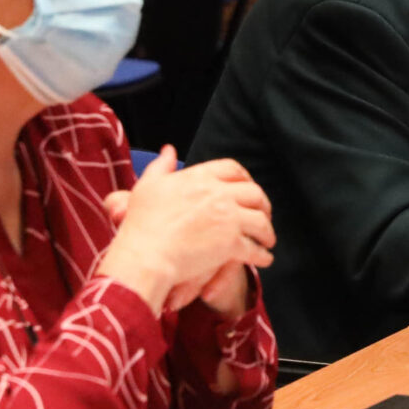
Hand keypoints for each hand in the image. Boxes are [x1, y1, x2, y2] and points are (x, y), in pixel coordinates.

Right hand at [97, 147, 274, 314]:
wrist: (145, 255)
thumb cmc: (142, 223)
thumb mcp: (148, 186)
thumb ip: (162, 166)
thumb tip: (169, 150)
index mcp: (200, 177)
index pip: (232, 169)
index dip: (244, 178)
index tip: (248, 188)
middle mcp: (219, 193)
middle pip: (254, 193)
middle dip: (263, 204)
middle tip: (264, 214)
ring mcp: (228, 218)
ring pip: (260, 221)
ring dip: (267, 231)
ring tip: (267, 240)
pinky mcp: (231, 243)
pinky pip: (255, 248)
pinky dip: (262, 254)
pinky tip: (264, 259)